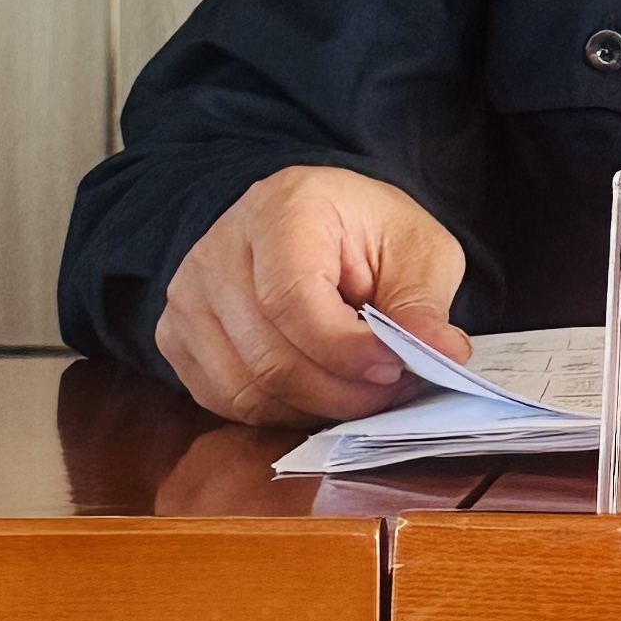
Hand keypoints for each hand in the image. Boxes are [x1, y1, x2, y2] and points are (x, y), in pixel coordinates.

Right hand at [155, 165, 469, 425]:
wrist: (313, 224)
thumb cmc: (366, 234)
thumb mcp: (417, 251)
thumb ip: (423, 304)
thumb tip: (443, 355)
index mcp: (280, 208)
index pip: (292, 300)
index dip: (345, 351)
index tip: (395, 370)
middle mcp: (218, 249)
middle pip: (269, 356)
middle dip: (340, 391)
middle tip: (391, 391)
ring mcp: (189, 296)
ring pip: (246, 389)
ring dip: (314, 409)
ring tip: (360, 390)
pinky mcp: (177, 336)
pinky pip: (224, 402)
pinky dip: (279, 412)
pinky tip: (318, 390)